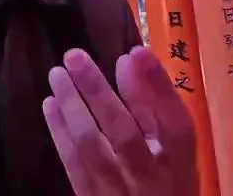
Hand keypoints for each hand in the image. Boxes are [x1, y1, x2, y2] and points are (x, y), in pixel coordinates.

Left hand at [43, 47, 196, 194]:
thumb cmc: (165, 189)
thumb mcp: (170, 154)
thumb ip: (152, 111)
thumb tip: (127, 60)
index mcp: (182, 169)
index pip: (178, 126)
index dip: (159, 88)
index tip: (136, 50)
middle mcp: (153, 183)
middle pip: (126, 134)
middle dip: (98, 91)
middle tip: (73, 55)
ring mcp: (120, 195)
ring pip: (92, 148)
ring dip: (72, 107)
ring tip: (56, 74)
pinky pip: (73, 165)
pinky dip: (59, 132)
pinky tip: (50, 104)